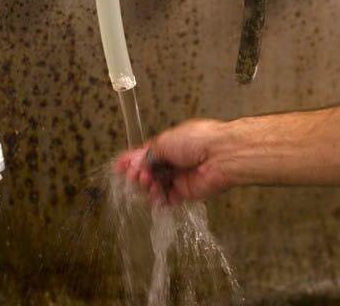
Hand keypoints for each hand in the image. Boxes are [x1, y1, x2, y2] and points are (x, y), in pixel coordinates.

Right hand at [114, 119, 233, 204]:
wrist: (220, 154)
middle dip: (137, 174)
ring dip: (146, 186)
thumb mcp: (165, 140)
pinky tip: (154, 195)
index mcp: (170, 144)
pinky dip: (158, 199)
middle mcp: (175, 161)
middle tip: (134, 174)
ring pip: (155, 186)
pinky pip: (167, 199)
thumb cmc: (198, 139)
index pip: (145, 154)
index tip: (118, 166)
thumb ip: (147, 154)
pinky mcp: (186, 192)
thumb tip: (136, 162)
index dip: (130, 160)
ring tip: (147, 182)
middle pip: (148, 172)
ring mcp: (180, 177)